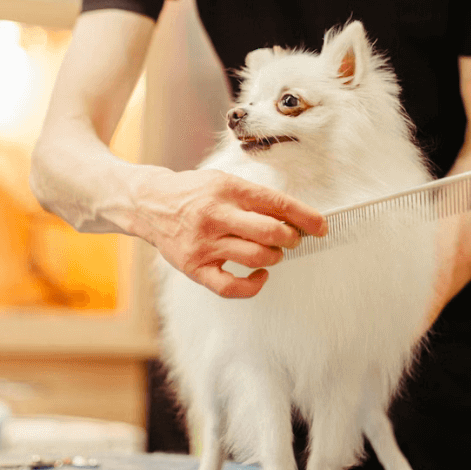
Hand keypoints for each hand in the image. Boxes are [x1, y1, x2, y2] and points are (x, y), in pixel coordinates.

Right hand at [130, 168, 326, 298]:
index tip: (321, 226)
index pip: (276, 203)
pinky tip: (259, 276)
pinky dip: (253, 285)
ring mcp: (203, 243)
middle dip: (291, 238)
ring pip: (256, 258)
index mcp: (226, 189)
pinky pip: (231, 287)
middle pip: (270, 232)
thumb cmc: (193, 193)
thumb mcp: (222, 181)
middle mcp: (215, 215)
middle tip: (291, 239)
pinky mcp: (194, 267)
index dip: (305, 216)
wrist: (149, 203)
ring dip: (274, 257)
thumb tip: (294, 217)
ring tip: (272, 252)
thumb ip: (254, 197)